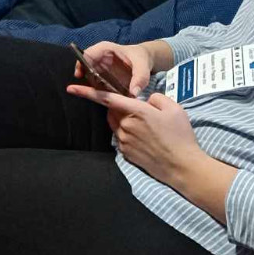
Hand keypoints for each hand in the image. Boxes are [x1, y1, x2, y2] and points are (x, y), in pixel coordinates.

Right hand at [75, 41, 154, 96]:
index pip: (87, 54)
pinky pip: (96, 84)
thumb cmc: (141, 58)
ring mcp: (99, 68)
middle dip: (85, 78)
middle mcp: (99, 58)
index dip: (81, 64)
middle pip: (85, 67)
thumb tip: (133, 94)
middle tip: (88, 91)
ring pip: (89, 77)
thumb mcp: (143, 66)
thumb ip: (140, 78)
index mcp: (104, 49)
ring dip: (91, 87)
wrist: (145, 61)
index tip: (80, 76)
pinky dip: (97, 91)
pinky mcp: (102, 78)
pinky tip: (103, 98)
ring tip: (97, 96)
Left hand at [83, 88, 209, 187]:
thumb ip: (156, 97)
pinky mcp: (126, 153)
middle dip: (120, 107)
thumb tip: (145, 99)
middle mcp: (126, 126)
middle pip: (112, 110)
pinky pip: (120, 138)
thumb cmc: (180, 136)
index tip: (70, 88)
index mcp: (137, 111)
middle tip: (139, 111)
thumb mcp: (174, 109)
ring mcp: (124, 141)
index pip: (106, 99)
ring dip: (123, 120)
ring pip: (115, 124)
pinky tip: (145, 139)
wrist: (183, 167)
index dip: (87, 92)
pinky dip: (127, 133)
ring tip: (145, 127)